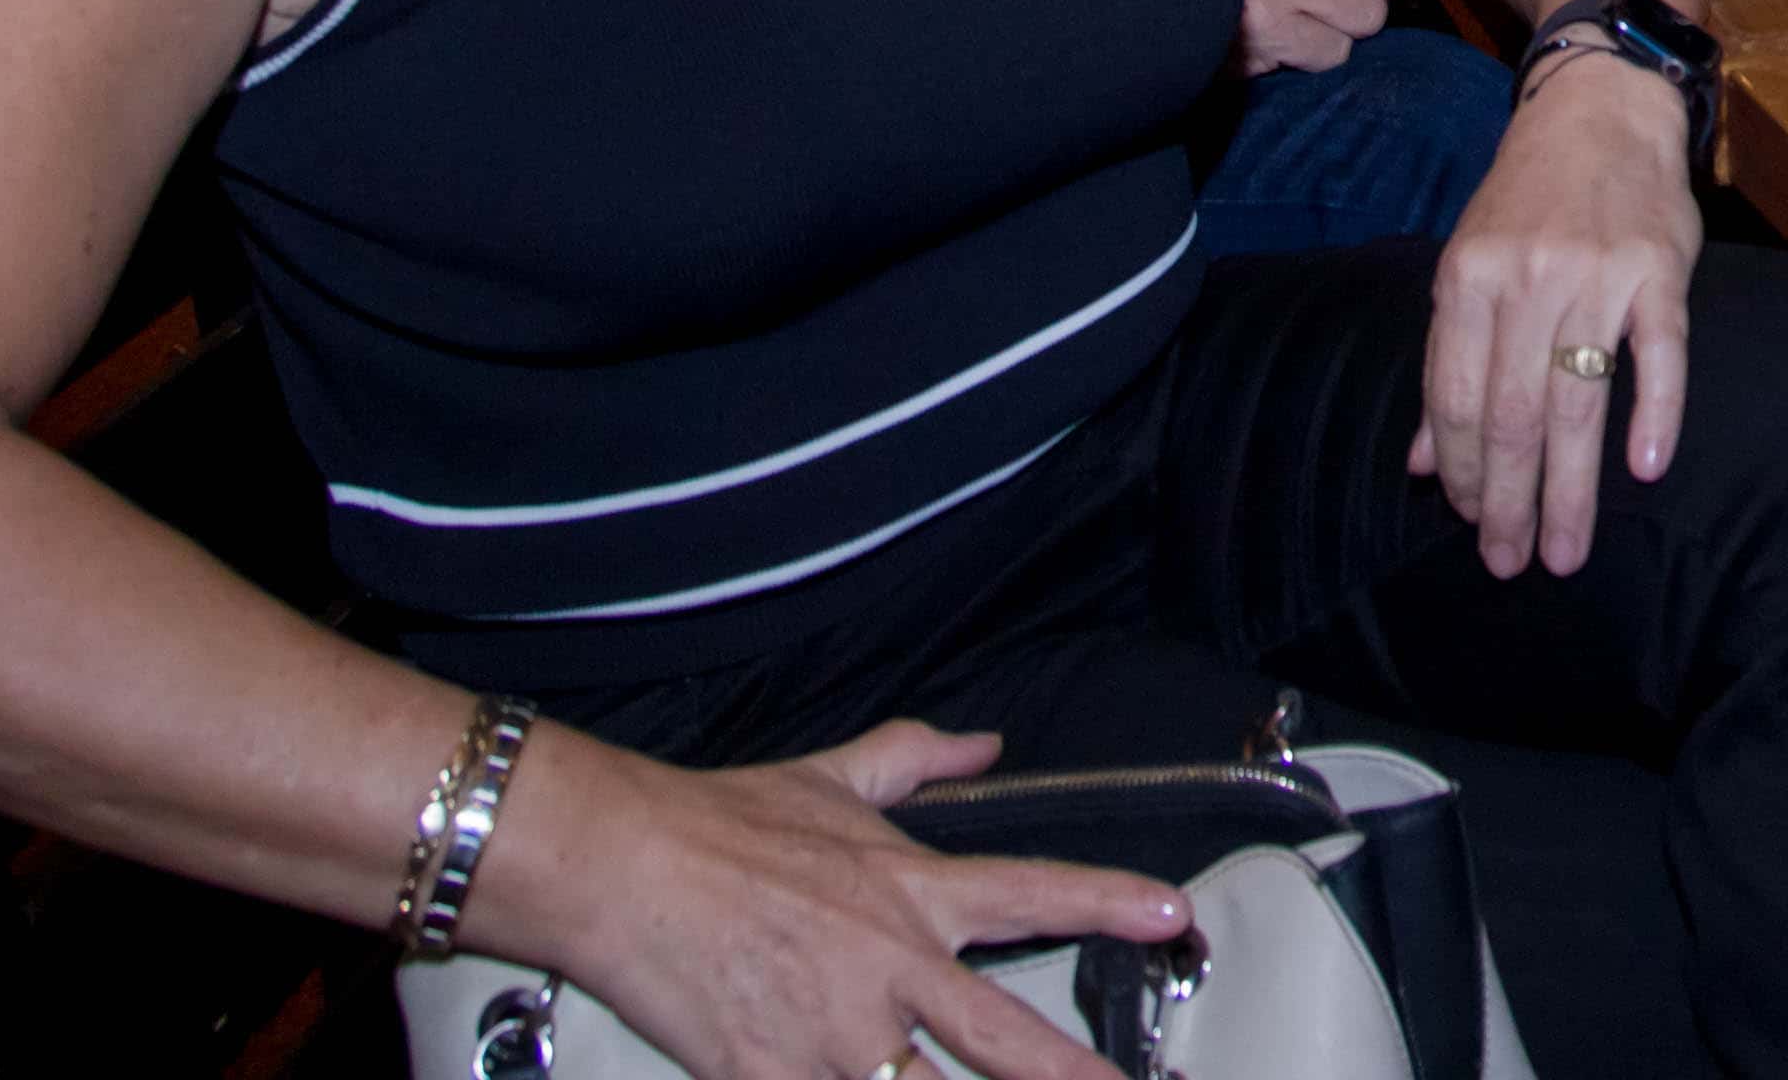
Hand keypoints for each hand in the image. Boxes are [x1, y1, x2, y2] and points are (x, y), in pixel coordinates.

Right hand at [504, 718, 1181, 1079]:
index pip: (1033, 890)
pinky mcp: (772, 1077)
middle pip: (1006, 1037)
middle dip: (1072, 1077)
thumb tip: (981, 742)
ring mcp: (834, 1033)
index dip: (1109, 901)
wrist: (617, 863)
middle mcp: (889, 967)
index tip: (1169, 912)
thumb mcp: (830, 779)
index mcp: (911, 891)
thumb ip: (915, 759)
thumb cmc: (715, 823)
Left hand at [1407, 56, 1697, 581]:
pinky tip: (1645, 469)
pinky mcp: (1661, 270)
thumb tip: (1425, 464)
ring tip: (1566, 550)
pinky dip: (1655, 413)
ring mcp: (1597, 274)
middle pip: (1513, 413)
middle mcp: (1526, 278)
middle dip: (1509, 502)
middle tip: (1514, 565)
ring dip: (1571, 489)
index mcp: (1467, 278)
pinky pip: (1660, 352)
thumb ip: (1450, 360)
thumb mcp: (1469, 263)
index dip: (1464, 472)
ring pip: (1578, 400)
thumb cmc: (1528, 196)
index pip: (1457, 398)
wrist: (1601, 106)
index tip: (1474, 526)